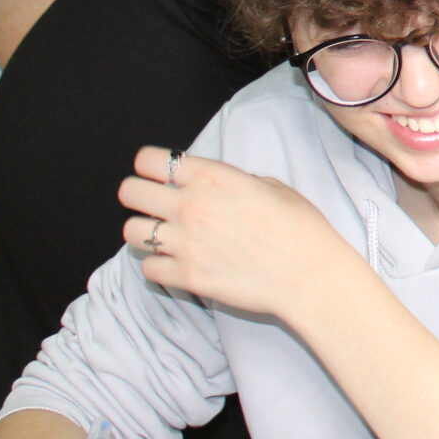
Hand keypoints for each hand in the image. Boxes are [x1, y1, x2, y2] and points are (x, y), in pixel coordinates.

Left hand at [116, 148, 347, 320]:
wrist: (309, 275)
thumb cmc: (299, 228)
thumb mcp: (272, 186)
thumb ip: (233, 181)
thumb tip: (215, 186)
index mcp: (213, 177)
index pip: (151, 161)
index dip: (148, 164)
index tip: (154, 171)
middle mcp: (191, 207)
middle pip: (130, 192)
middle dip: (137, 194)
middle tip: (151, 203)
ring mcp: (185, 244)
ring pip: (131, 232)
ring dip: (144, 231)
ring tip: (164, 235)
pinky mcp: (186, 276)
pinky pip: (148, 268)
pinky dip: (159, 265)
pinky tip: (177, 262)